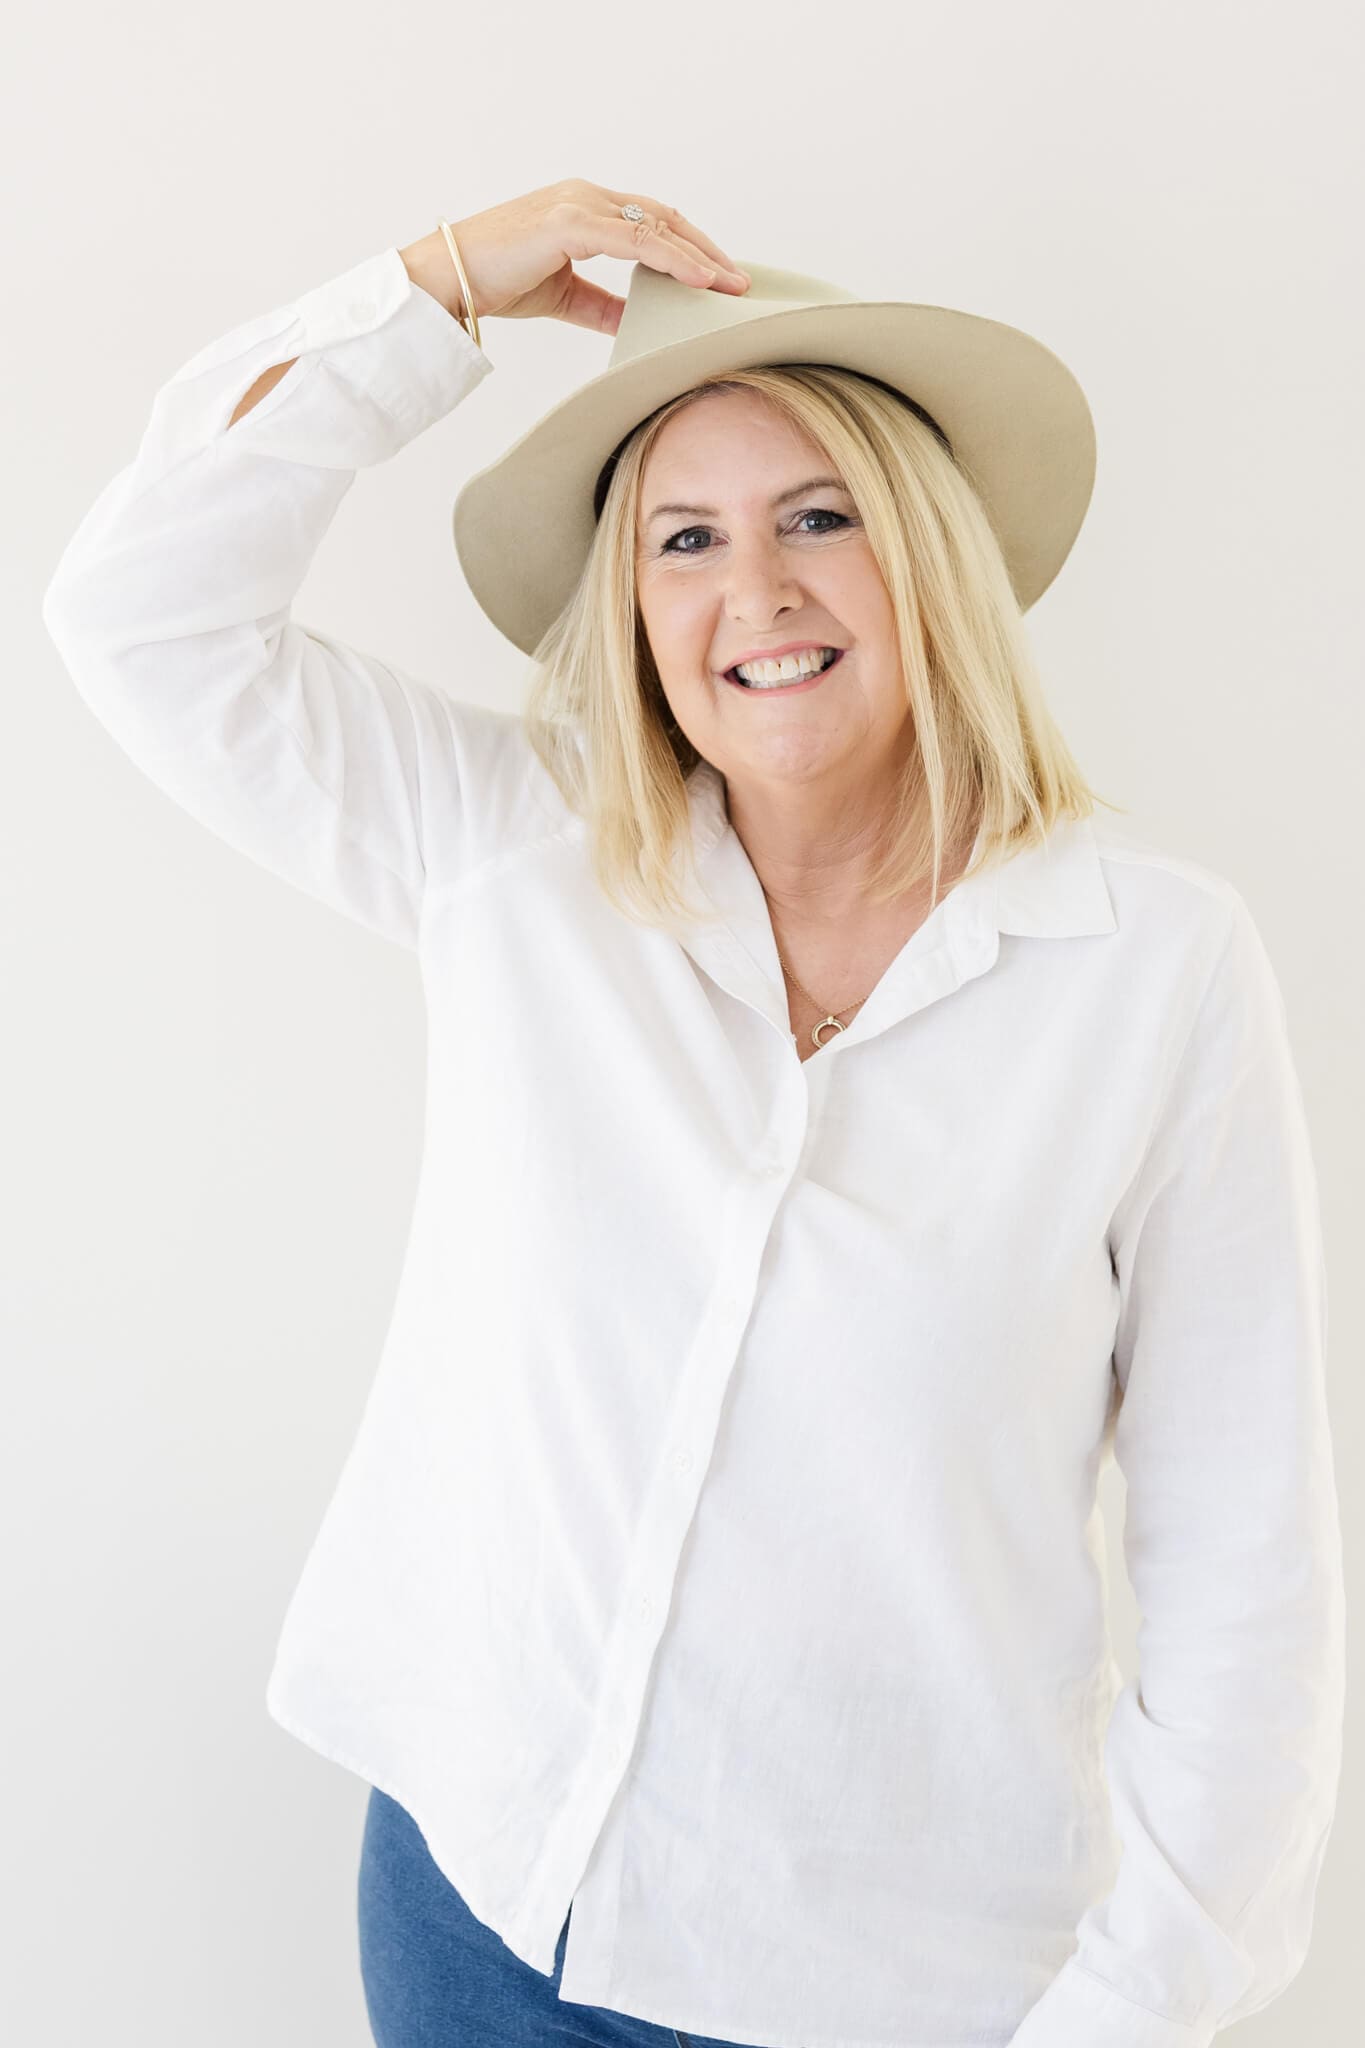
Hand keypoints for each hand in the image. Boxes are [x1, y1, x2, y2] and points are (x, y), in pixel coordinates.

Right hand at [418, 177, 749, 334]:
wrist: (448, 279)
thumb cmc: (494, 281)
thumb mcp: (564, 296)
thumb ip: (603, 304)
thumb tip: (637, 321)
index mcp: (584, 210)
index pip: (651, 222)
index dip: (689, 248)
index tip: (719, 278)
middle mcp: (585, 198)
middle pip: (664, 217)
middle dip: (706, 250)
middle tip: (739, 283)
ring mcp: (579, 206)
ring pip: (657, 226)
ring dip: (699, 256)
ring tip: (729, 285)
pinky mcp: (570, 224)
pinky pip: (635, 239)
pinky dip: (672, 258)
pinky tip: (698, 279)